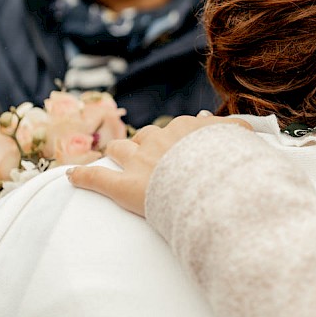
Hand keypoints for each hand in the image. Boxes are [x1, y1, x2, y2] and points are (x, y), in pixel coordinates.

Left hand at [67, 112, 250, 215]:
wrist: (212, 188)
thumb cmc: (229, 167)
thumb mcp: (242, 143)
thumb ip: (240, 132)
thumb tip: (245, 128)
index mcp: (186, 130)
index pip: (180, 128)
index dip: (182, 138)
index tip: (187, 146)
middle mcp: (160, 141)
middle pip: (148, 135)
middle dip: (148, 143)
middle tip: (155, 157)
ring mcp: (139, 163)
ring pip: (120, 149)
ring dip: (119, 154)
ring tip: (119, 160)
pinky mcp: (123, 188)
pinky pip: (96, 179)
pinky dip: (82, 177)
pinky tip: (71, 176)